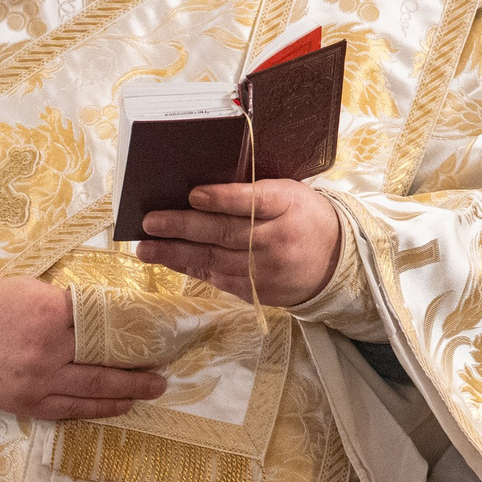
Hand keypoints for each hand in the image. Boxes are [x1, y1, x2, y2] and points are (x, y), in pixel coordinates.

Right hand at [0, 277, 161, 420]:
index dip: (132, 326)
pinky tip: (121, 405)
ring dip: (129, 391)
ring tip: (154, 389)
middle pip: (105, 359)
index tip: (155, 331)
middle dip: (139, 366)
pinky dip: (100, 408)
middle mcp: (48, 349)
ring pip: (94, 389)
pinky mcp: (30, 403)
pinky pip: (72, 409)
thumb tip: (102, 313)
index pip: (102, 319)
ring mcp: (39, 380)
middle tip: (165, 368)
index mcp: (49, 313)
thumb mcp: (29, 290)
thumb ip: (65, 303)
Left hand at [137, 178, 342, 307]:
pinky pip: (218, 278)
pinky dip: (191, 267)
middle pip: (226, 232)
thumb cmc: (303, 216)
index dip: (223, 198)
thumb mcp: (289, 193)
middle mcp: (277, 239)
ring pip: (214, 259)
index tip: (193, 194)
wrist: (336, 262)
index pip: (254, 201)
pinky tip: (169, 259)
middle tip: (150, 221)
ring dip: (175, 253)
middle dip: (183, 226)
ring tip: (145, 248)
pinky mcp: (257, 291)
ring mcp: (266, 269)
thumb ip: (253, 191)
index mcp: (288, 205)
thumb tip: (201, 190)